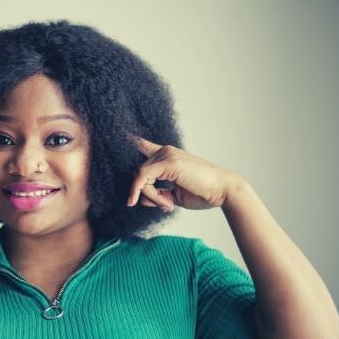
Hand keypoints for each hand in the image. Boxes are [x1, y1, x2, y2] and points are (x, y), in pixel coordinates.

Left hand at [127, 135, 242, 210]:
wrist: (223, 192)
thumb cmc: (201, 193)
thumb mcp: (173, 196)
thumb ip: (155, 195)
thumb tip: (137, 199)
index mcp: (166, 156)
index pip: (141, 144)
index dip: (128, 140)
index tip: (116, 133)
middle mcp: (165, 151)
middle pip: (138, 172)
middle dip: (144, 193)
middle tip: (163, 206)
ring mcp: (166, 154)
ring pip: (139, 176)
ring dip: (149, 196)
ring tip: (167, 205)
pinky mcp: (168, 161)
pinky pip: (143, 178)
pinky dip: (149, 193)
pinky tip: (165, 203)